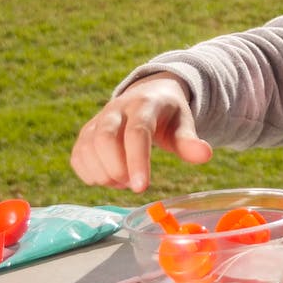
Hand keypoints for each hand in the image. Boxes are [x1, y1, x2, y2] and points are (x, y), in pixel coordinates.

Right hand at [70, 73, 212, 192]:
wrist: (149, 94)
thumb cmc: (168, 115)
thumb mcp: (183, 123)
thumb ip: (190, 141)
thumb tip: (205, 155)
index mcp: (144, 105)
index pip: (137, 132)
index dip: (137, 161)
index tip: (141, 188)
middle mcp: (116, 109)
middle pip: (105, 139)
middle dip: (117, 169)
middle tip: (135, 185)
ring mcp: (97, 121)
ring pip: (87, 149)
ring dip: (104, 175)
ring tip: (125, 181)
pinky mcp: (85, 134)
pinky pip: (78, 157)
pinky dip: (90, 174)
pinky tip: (110, 178)